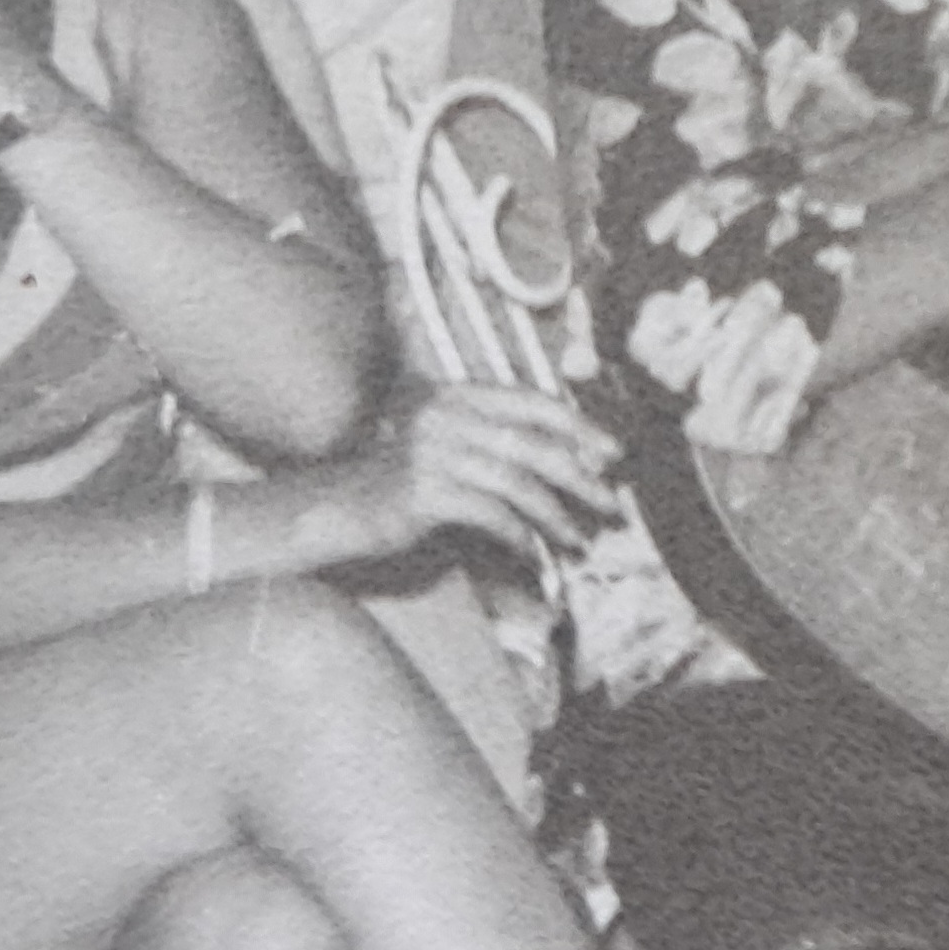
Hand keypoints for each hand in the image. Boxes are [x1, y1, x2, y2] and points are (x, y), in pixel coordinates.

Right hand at [331, 382, 623, 562]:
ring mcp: (432, 452)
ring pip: (517, 483)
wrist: (334, 509)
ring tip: (578, 540)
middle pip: (533, 444)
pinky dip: (519, 536)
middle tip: (611, 505)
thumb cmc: (401, 482)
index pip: (533, 402)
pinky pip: (491, 514)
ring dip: (556, 516)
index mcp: (457, 395)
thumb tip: (574, 462)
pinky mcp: (423, 492)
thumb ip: (498, 443)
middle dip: (580, 477)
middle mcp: (445, 415)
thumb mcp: (449, 448)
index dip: (579, 427)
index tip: (615, 453)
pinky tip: (533, 554)